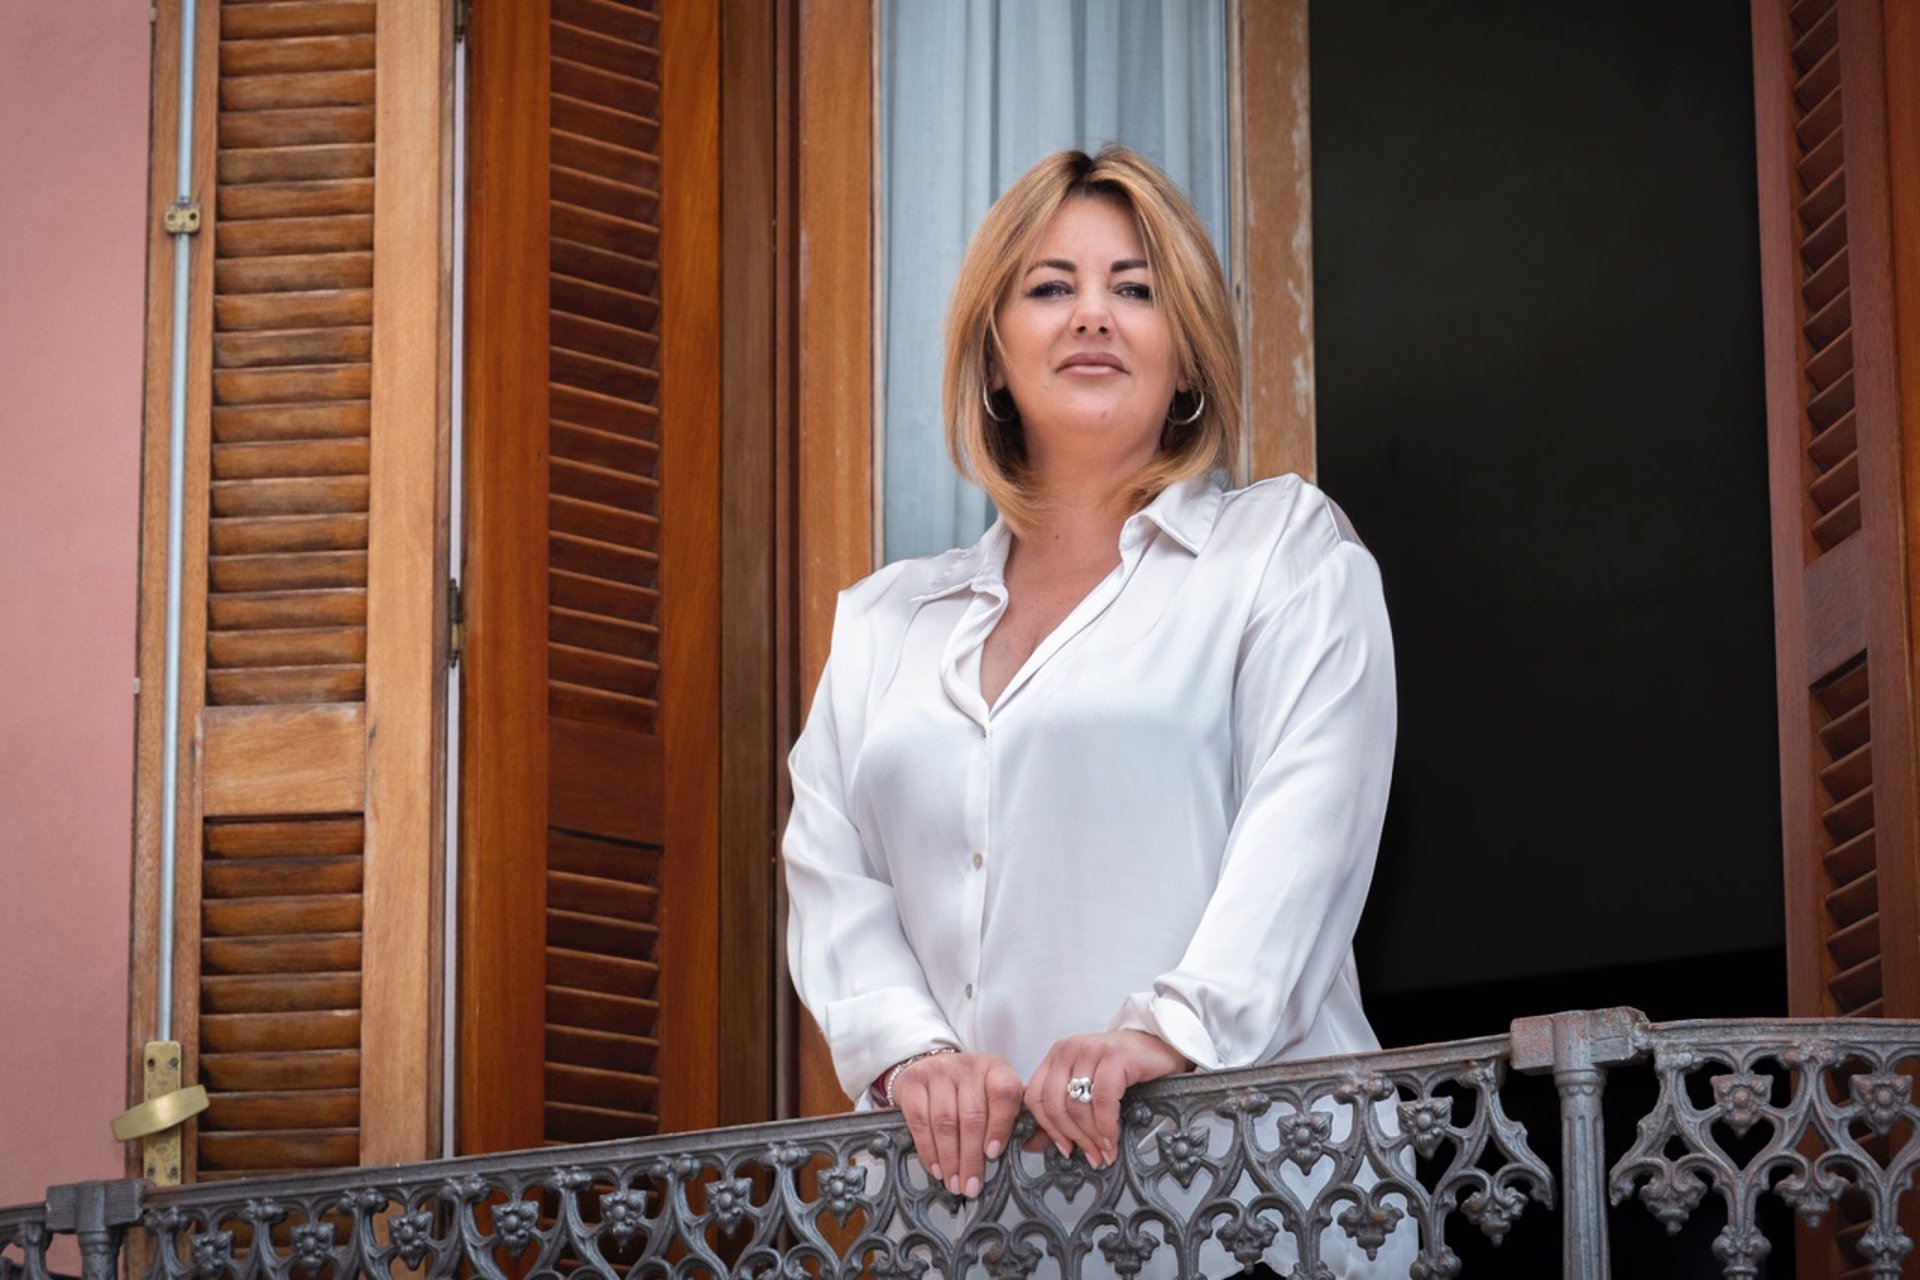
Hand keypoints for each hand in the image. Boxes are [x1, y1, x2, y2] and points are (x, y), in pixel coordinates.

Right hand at [889, 1051, 1022, 1198]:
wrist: (930, 1064)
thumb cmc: (971, 1090)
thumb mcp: (995, 1094)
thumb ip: (1016, 1116)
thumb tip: (1031, 1145)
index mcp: (996, 1068)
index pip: (1004, 1093)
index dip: (1000, 1125)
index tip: (993, 1155)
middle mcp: (968, 1066)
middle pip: (972, 1116)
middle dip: (971, 1158)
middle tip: (972, 1187)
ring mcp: (938, 1072)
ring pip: (945, 1122)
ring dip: (950, 1159)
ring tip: (954, 1184)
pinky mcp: (913, 1082)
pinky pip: (920, 1121)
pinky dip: (928, 1150)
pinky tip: (936, 1168)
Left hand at [1024, 1031, 1191, 1166]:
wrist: (1161, 1045)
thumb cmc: (1126, 1069)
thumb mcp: (1088, 1086)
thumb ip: (1064, 1110)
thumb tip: (1035, 1145)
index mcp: (1057, 1056)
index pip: (1035, 1097)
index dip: (1047, 1128)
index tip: (1064, 1149)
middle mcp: (1069, 1049)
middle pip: (1055, 1104)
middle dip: (1073, 1138)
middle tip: (1091, 1157)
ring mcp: (1091, 1049)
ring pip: (1077, 1105)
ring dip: (1092, 1137)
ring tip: (1105, 1152)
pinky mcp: (1115, 1055)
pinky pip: (1102, 1100)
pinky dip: (1106, 1126)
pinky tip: (1113, 1139)